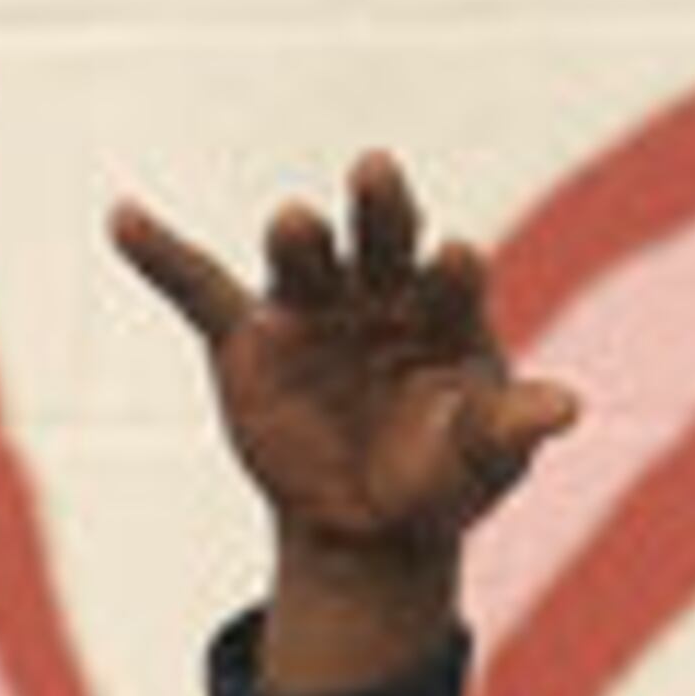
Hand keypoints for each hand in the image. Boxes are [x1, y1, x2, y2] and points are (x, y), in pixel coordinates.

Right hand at [107, 151, 577, 690]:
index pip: (452, 279)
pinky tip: (124, 217)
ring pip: (302, 260)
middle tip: (378, 171)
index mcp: (445, 310)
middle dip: (380, 209)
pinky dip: (161, 255)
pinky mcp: (248, 339)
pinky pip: (199, 288)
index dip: (453, 270)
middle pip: (380, 239)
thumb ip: (511, 428)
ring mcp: (312, 309)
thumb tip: (570, 408)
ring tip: (296, 222)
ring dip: (300, 239)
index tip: (457, 257)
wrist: (371, 524)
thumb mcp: (484, 462)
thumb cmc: (443, 476)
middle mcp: (378, 292)